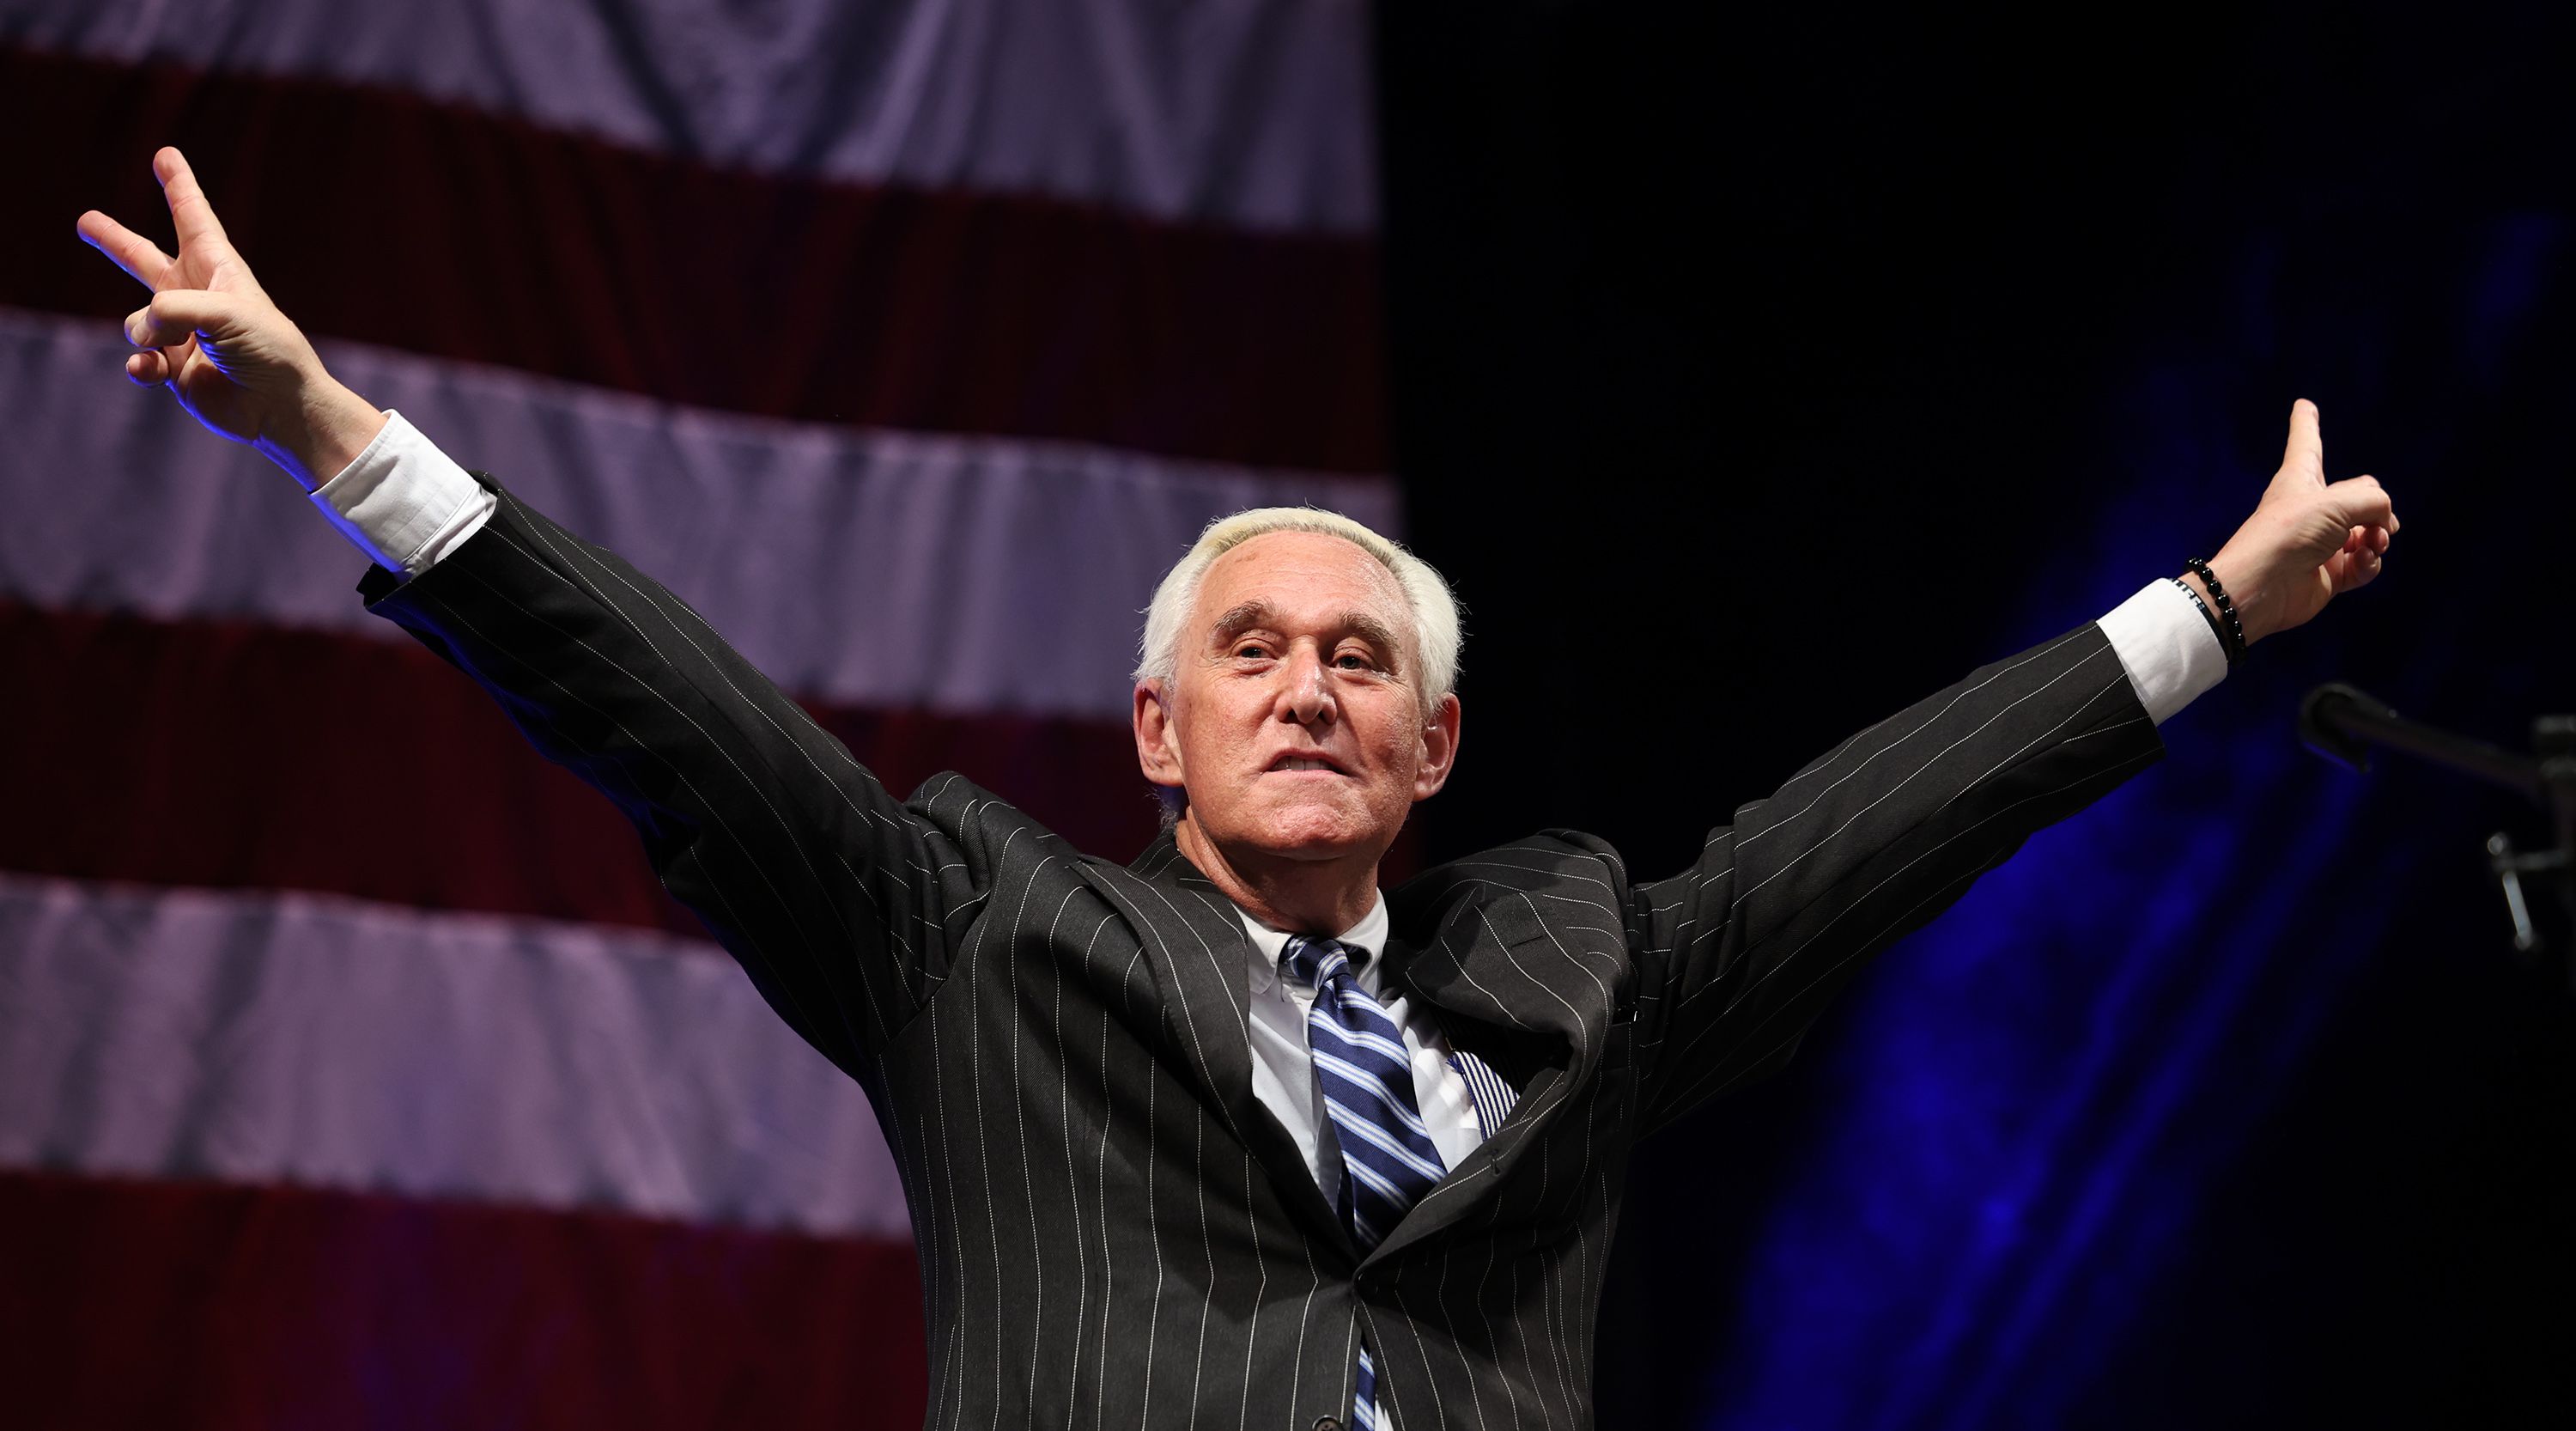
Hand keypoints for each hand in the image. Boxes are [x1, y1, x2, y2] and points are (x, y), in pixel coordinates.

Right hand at [76, 146, 383, 490]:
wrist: (281, 407)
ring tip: (174, 347)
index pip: (194, 218)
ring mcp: (182, 332)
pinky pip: (138, 358)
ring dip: (146, 332)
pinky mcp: (173, 367)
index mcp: (220, 269)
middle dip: (115, 241)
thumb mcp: (226, 313)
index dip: (179, 186)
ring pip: (136, 321)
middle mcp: (197, 296)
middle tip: (86, 220)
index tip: (167, 155)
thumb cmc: (268, 351)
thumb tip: (140, 331)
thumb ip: (172, 308)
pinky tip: (150, 369)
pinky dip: (140, 364)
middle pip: (145, 258)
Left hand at [2193, 399, 2398, 645]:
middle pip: (2359, 496)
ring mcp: (2322, 542)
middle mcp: (2311, 508)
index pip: (2306, 442)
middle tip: (2380, 522)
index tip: (2304, 405)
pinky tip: (2364, 563)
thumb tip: (2384, 524)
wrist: (2261, 588)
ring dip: (2379, 538)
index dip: (2307, 423)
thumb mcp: (2337, 503)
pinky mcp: (2329, 574)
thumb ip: (2373, 501)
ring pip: (2369, 532)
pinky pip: (2364, 563)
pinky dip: (2370, 564)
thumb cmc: (2287, 534)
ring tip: (2373, 544)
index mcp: (2300, 478)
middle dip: (2378, 507)